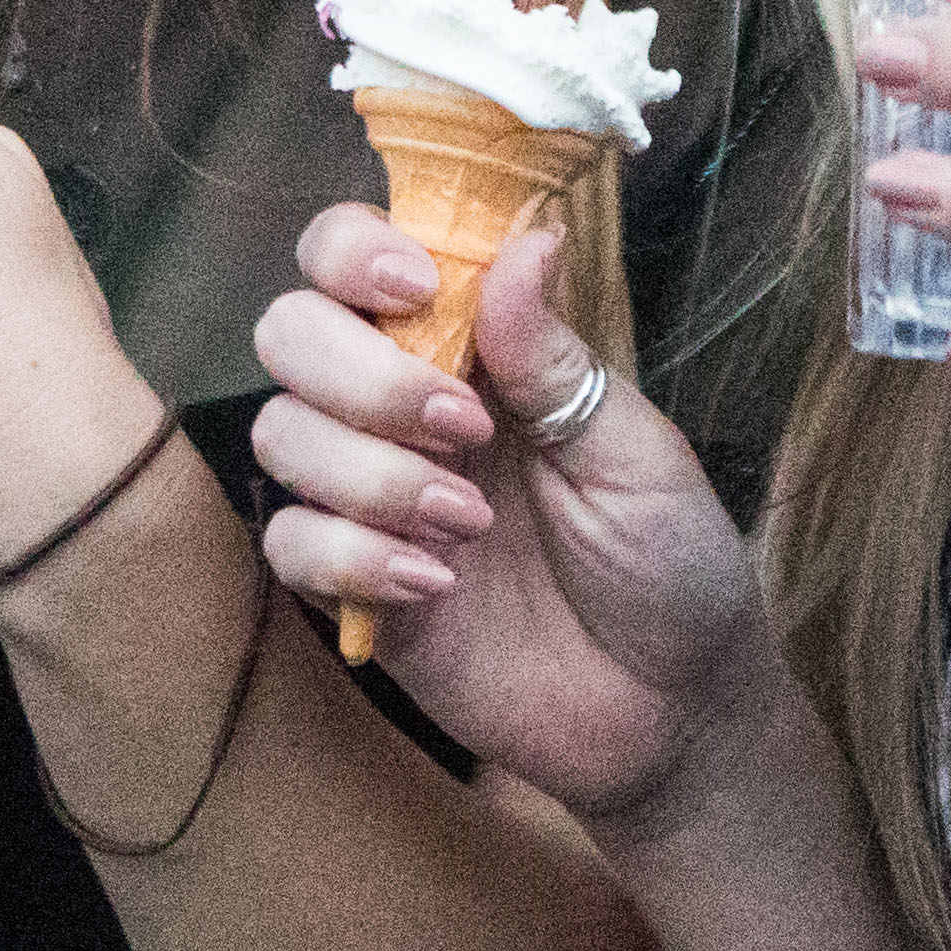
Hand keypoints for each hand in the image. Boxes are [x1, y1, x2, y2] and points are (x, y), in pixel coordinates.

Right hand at [250, 209, 765, 830]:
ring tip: (469, 524)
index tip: (417, 287)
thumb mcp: (634, 454)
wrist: (669, 711)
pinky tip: (437, 585)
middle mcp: (401, 407)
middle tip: (462, 428)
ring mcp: (369, 495)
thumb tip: (525, 239)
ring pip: (279, 433)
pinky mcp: (353, 586)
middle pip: (291, 332)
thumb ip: (558, 360)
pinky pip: (289, 544)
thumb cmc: (670, 562)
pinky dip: (351, 556)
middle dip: (360, 373)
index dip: (354, 251)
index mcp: (471, 349)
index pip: (354, 256)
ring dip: (368, 472)